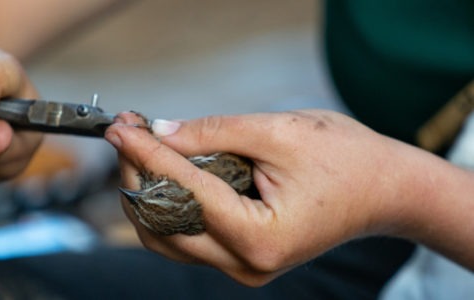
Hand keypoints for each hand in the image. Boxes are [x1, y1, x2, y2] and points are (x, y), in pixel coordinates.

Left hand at [105, 110, 440, 285]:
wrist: (386, 190)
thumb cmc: (346, 161)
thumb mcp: (279, 132)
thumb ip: (213, 132)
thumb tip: (160, 131)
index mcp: (260, 238)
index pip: (185, 193)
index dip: (148, 155)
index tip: (121, 127)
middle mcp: (246, 264)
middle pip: (164, 224)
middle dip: (137, 175)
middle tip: (126, 132)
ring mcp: (241, 267)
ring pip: (167, 238)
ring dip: (146, 193)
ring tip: (139, 148)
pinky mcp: (240, 258)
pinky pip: (186, 237)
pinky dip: (167, 204)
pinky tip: (162, 171)